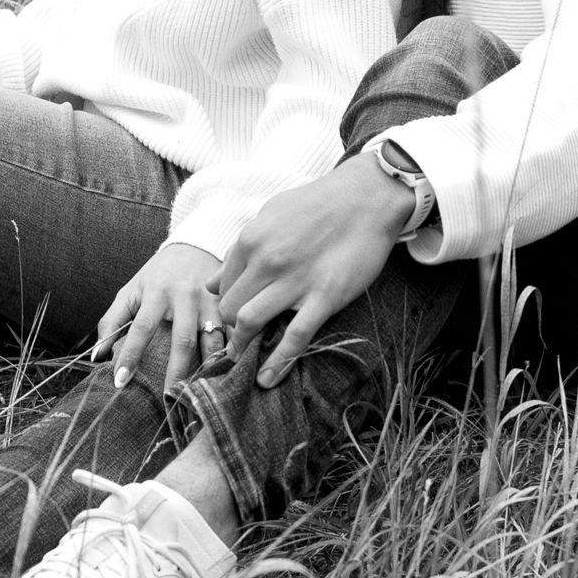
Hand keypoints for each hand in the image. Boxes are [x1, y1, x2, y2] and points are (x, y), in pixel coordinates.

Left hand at [92, 242, 225, 393]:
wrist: (195, 245)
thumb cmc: (157, 275)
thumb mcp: (131, 290)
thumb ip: (112, 321)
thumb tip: (97, 356)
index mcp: (157, 292)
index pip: (141, 328)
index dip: (130, 355)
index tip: (120, 381)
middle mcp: (185, 297)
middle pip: (182, 340)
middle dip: (176, 372)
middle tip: (169, 400)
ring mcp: (209, 302)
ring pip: (213, 340)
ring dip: (208, 367)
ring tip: (201, 394)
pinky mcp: (228, 307)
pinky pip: (233, 334)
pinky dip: (232, 355)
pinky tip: (227, 374)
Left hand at [213, 156, 419, 386]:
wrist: (365, 198)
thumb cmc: (318, 205)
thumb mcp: (270, 216)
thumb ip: (241, 250)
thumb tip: (213, 282)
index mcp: (251, 239)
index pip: (223, 285)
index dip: (224, 305)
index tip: (230, 319)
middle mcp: (266, 260)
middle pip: (231, 307)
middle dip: (229, 329)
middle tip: (235, 343)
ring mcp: (295, 280)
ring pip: (251, 322)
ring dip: (242, 346)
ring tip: (242, 361)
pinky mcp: (325, 297)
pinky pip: (295, 337)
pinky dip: (278, 362)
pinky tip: (268, 379)